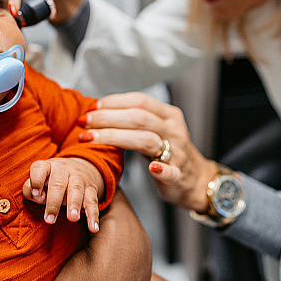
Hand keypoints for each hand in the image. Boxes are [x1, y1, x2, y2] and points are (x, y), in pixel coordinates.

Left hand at [22, 157, 103, 232]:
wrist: (79, 168)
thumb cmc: (51, 181)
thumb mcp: (39, 181)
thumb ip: (31, 189)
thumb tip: (37, 197)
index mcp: (47, 166)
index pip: (40, 169)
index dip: (37, 181)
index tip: (36, 195)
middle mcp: (63, 169)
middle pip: (58, 183)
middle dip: (54, 202)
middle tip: (50, 220)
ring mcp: (79, 178)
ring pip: (76, 190)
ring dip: (74, 204)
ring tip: (73, 218)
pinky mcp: (91, 188)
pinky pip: (93, 201)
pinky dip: (93, 215)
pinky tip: (93, 228)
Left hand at [81, 92, 216, 212]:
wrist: (196, 179)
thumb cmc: (168, 151)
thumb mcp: (157, 129)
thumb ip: (135, 120)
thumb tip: (99, 110)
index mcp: (168, 115)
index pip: (139, 101)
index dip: (114, 102)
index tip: (92, 107)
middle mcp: (174, 130)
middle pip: (138, 118)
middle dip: (107, 118)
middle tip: (84, 122)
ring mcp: (178, 152)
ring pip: (146, 140)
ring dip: (115, 138)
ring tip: (91, 139)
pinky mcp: (179, 175)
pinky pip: (171, 171)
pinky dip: (162, 169)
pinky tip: (151, 168)